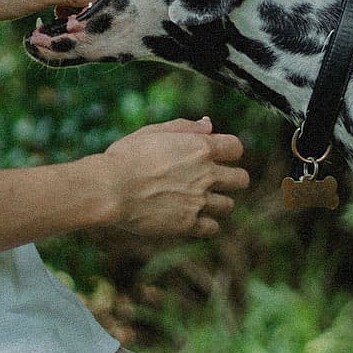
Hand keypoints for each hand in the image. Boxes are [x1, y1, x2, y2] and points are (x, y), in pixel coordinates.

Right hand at [97, 117, 249, 236]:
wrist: (111, 188)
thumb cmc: (127, 156)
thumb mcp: (154, 132)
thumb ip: (185, 127)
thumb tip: (209, 125)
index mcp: (200, 148)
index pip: (236, 148)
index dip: (228, 151)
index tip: (216, 156)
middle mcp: (206, 174)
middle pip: (241, 179)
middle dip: (230, 179)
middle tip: (212, 181)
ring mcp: (199, 201)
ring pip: (228, 206)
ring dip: (217, 202)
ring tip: (197, 200)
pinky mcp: (187, 224)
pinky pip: (212, 227)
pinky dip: (205, 224)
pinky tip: (189, 217)